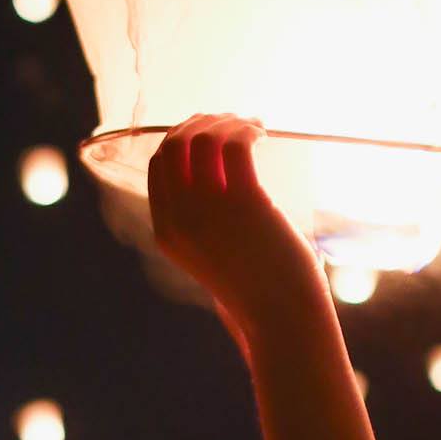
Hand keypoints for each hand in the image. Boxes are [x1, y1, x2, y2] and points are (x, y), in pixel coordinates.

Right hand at [146, 114, 322, 340]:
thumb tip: (223, 186)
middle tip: (232, 122)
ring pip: (205, 138)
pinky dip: (248, 130)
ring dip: (228, 121)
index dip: (180, 139)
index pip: (159, 166)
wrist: (281, 318)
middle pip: (175, 145)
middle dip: (200, 122)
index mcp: (167, 231)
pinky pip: (237, 145)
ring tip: (252, 126)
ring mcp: (210, 209)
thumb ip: (205, 226)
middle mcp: (181, 217)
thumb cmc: (256, 291)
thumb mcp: (215, 257)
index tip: (207, 132)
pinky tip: (262, 134)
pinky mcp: (246, 202)